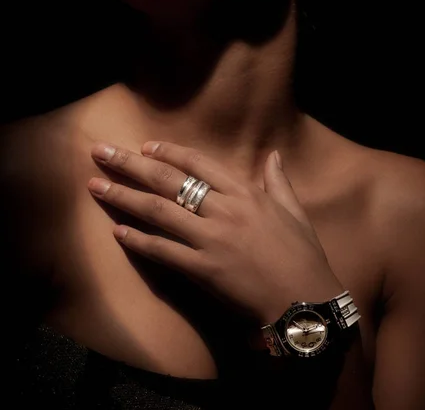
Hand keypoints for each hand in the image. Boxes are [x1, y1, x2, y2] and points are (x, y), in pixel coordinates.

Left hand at [88, 141, 343, 322]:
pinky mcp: (203, 269)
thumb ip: (278, 181)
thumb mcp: (293, 211)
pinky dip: (138, 241)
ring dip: (124, 197)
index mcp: (245, 193)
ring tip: (95, 185)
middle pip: (168, 181)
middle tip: (101, 152)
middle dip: (131, 164)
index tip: (145, 146)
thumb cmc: (302, 255)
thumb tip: (273, 155)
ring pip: (158, 212)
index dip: (168, 152)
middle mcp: (224, 210)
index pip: (198, 163)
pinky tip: (117, 231)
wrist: (305, 300)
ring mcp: (211, 239)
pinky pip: (163, 252)